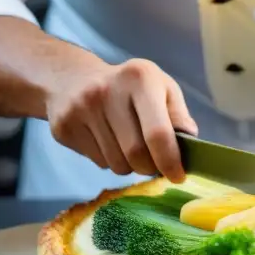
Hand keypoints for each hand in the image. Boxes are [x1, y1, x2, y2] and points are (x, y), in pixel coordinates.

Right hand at [45, 58, 197, 181]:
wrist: (72, 79)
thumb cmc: (128, 87)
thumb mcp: (160, 88)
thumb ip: (178, 114)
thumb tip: (191, 142)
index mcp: (140, 78)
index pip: (157, 132)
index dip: (170, 160)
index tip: (178, 175)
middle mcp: (107, 91)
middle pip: (136, 154)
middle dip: (151, 167)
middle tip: (155, 164)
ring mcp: (81, 109)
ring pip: (117, 164)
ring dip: (130, 166)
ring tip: (128, 146)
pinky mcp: (63, 128)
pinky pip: (98, 163)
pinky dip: (110, 161)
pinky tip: (107, 141)